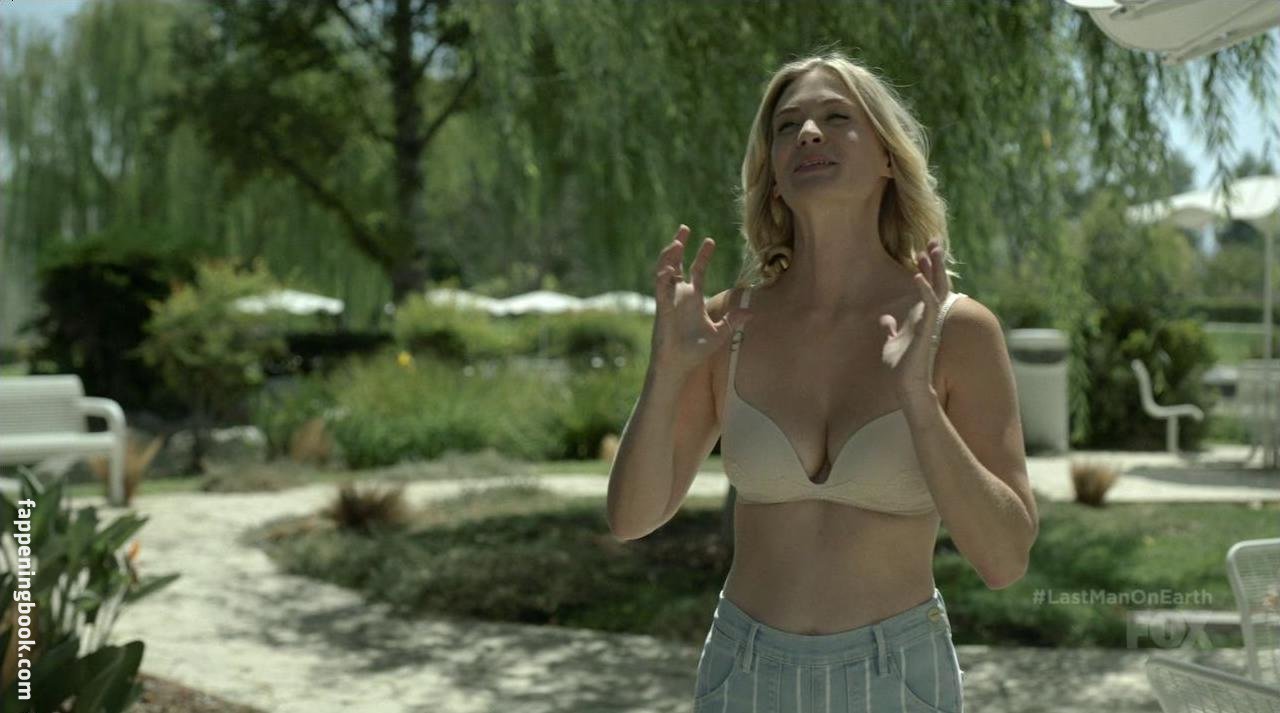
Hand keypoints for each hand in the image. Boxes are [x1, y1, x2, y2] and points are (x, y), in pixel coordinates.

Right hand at [650, 224, 751, 374]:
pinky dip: (663, 277)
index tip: (709, 240)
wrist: (680, 363)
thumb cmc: (696, 350)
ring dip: (669, 256)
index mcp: (693, 298)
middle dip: (679, 245)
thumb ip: (733, 321)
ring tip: (676, 242)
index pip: (697, 270)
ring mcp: (669, 300)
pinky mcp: (662, 308)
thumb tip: (751, 313)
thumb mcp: (719, 333)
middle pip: (677, 263)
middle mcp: (680, 295)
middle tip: (684, 228)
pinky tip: (669, 268)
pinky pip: (660, 288)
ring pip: (665, 270)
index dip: (702, 254)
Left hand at [878, 238, 950, 398]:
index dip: (925, 269)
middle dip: (934, 261)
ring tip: (932, 249)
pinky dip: (924, 290)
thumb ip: (891, 330)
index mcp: (920, 316)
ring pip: (936, 288)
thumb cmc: (901, 367)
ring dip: (933, 268)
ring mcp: (929, 321)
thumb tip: (885, 320)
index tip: (921, 251)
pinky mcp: (927, 329)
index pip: (927, 287)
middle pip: (935, 282)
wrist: (907, 384)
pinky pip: (929, 305)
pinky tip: (917, 276)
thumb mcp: (891, 343)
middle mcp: (928, 316)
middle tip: (934, 240)